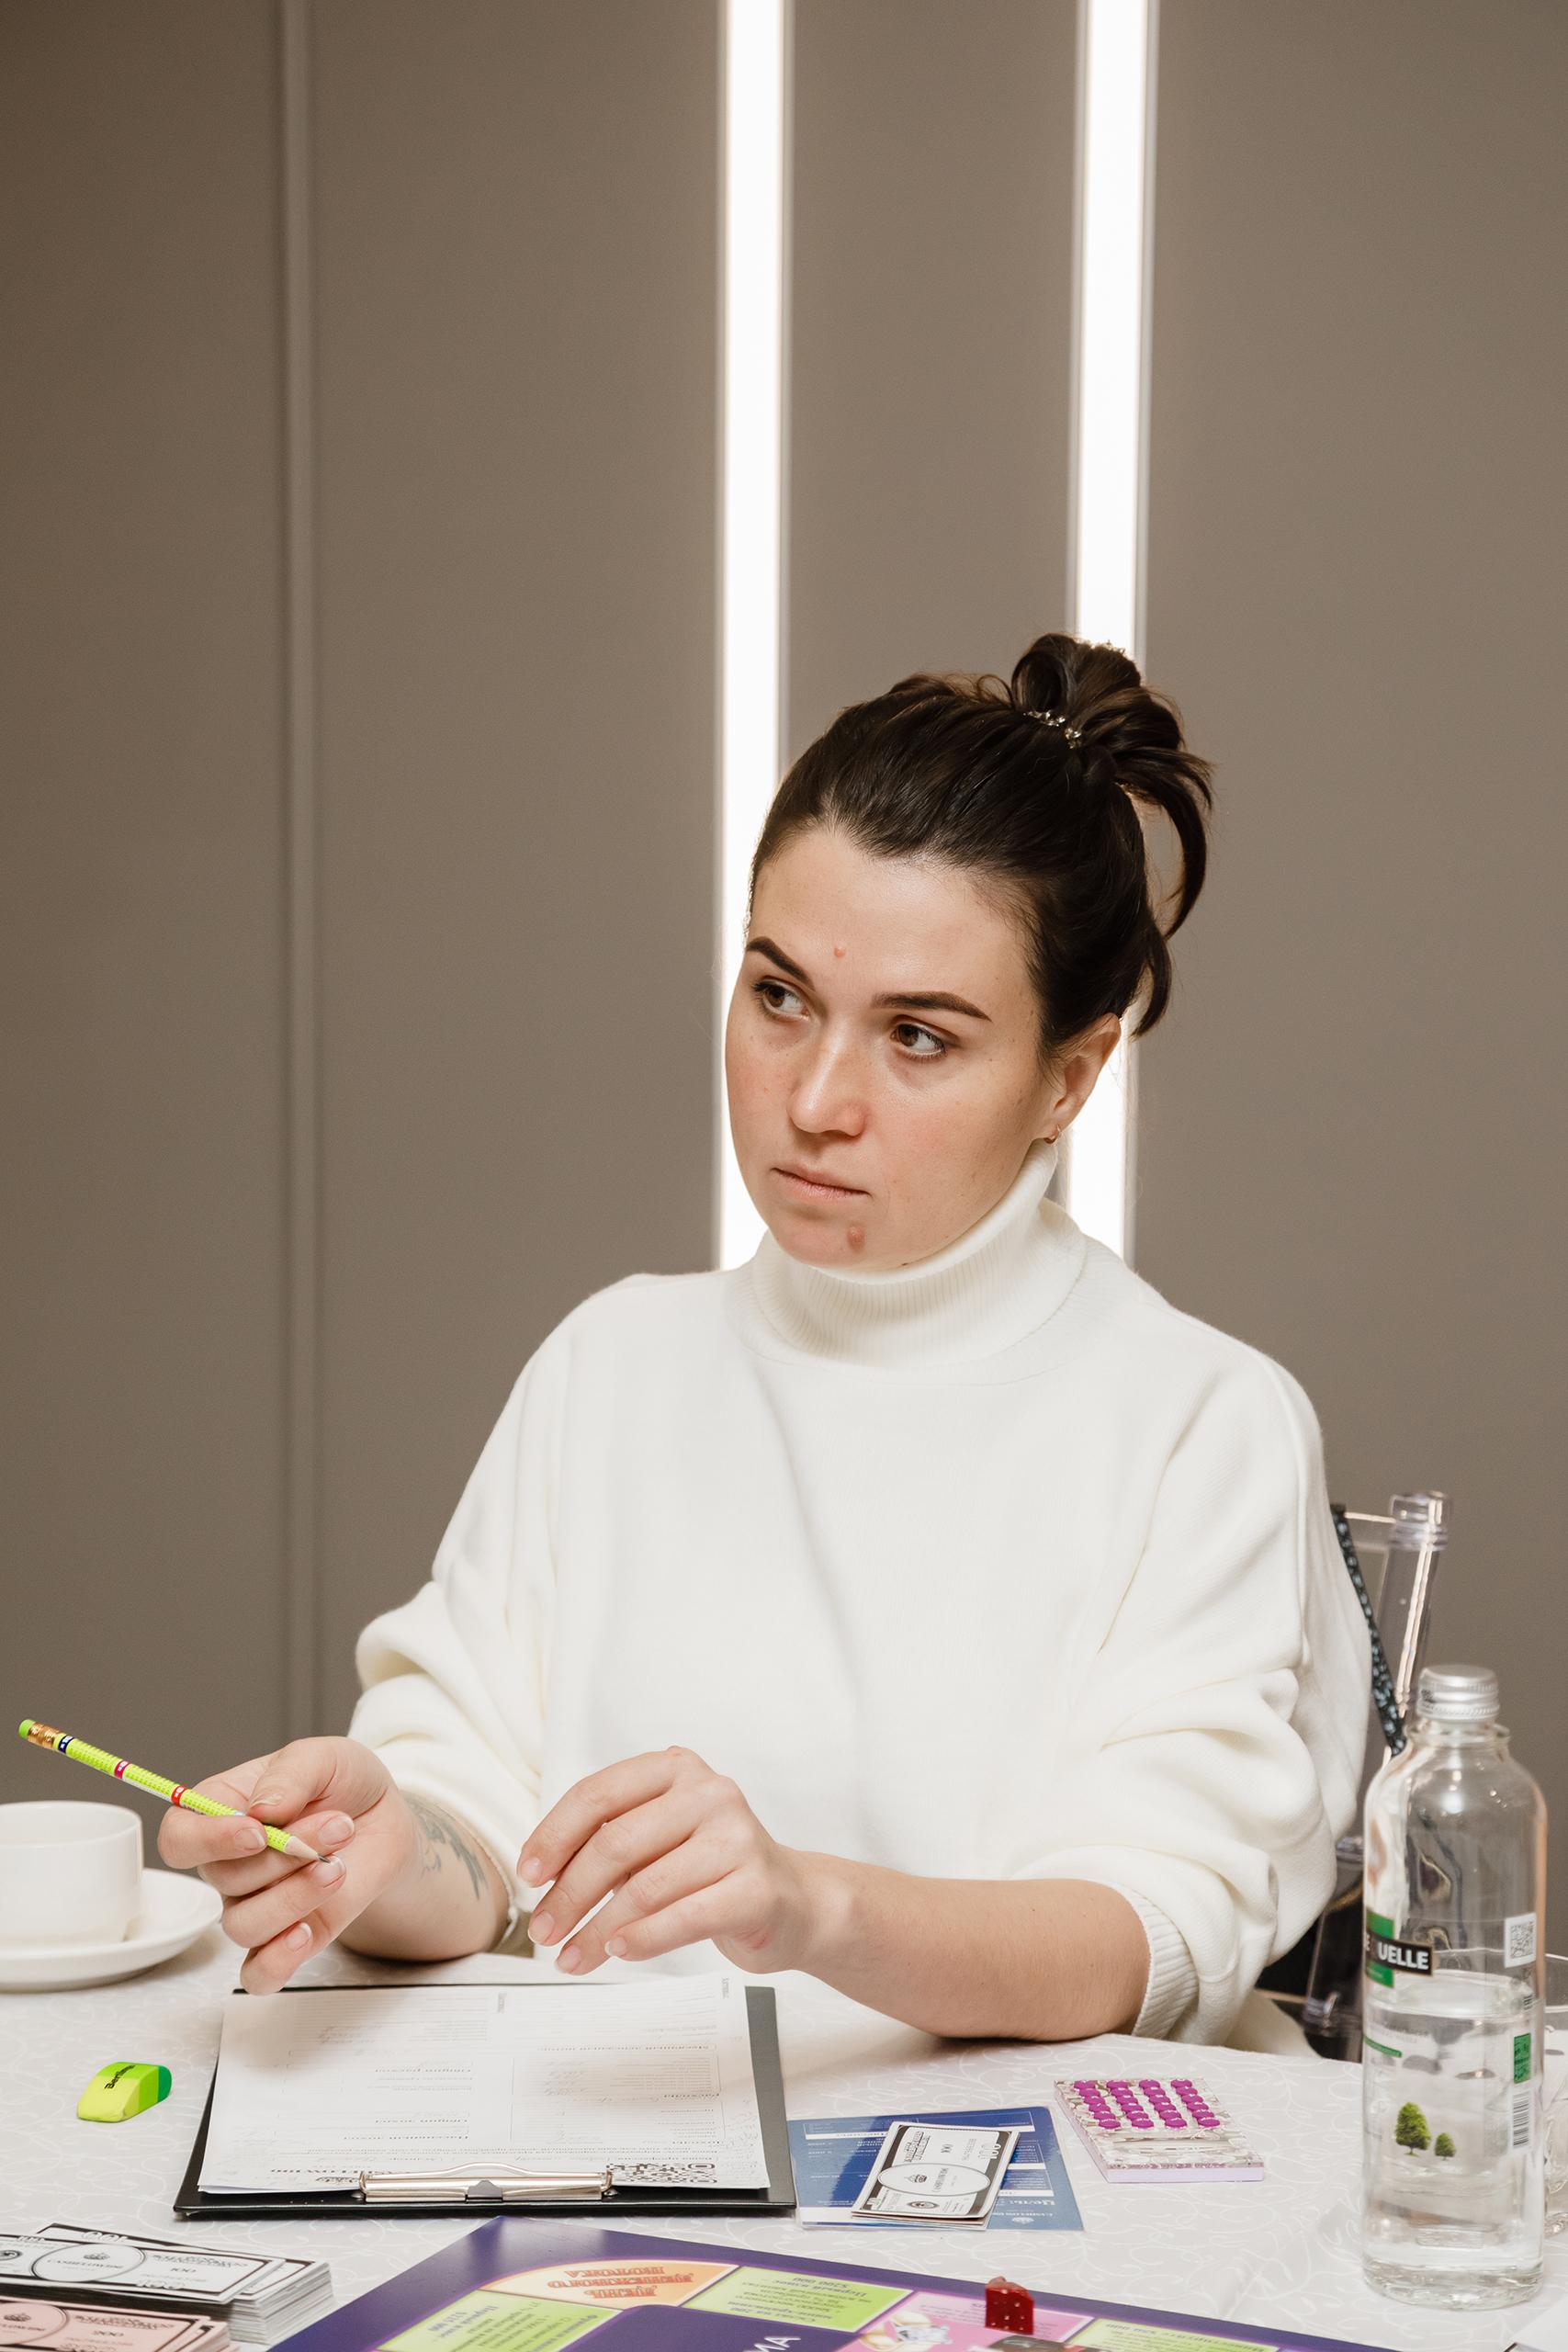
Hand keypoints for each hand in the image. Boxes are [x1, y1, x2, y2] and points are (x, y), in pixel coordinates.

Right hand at [156, 1737, 415, 1991]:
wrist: (385, 1822)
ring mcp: (254, 1905)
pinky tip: (308, 1932)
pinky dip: (278, 1960)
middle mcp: (229, 1865)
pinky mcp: (285, 1940)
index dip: (209, 1840)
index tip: (258, 1830)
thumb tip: (262, 1810)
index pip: (180, 1838)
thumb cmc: (343, 1786)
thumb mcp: (324, 1757)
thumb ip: (291, 1773)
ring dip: (296, 1896)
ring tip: (338, 1866)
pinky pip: (258, 1974)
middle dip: (285, 1854)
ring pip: (243, 1925)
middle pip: (224, 1879)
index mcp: (221, 1812)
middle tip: (339, 1825)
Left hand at [519, 1747, 821, 1976]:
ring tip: (572, 1956)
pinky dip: (642, 1939)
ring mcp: (737, 1838)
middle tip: (543, 1931)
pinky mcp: (756, 1888)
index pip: (598, 1794)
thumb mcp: (659, 1839)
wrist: (794, 1902)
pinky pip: (683, 1917)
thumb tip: (542, 1878)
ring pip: (644, 1887)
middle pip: (615, 1843)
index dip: (554, 1836)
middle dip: (568, 1894)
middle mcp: (709, 1793)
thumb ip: (611, 1842)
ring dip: (597, 1930)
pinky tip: (619, 1951)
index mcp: (676, 1769)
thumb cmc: (712, 1869)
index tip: (528, 1876)